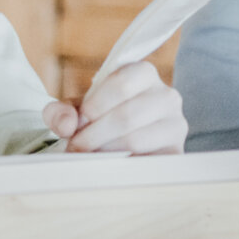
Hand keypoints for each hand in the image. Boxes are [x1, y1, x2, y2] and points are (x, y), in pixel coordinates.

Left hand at [41, 60, 186, 154]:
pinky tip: (109, 165)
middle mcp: (167, 95)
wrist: (126, 139)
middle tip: (76, 147)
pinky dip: (122, 166)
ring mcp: (176, 124)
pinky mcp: (176, 151)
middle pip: (126, 116)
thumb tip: (67, 126)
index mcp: (143, 73)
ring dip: (104, 151)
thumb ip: (62, 111)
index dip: (93, 107)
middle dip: (93, 135)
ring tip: (89, 156)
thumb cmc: (102, 116)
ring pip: (135, 140)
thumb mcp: (78, 108)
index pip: (120, 85)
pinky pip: (147, 161)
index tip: (76, 124)